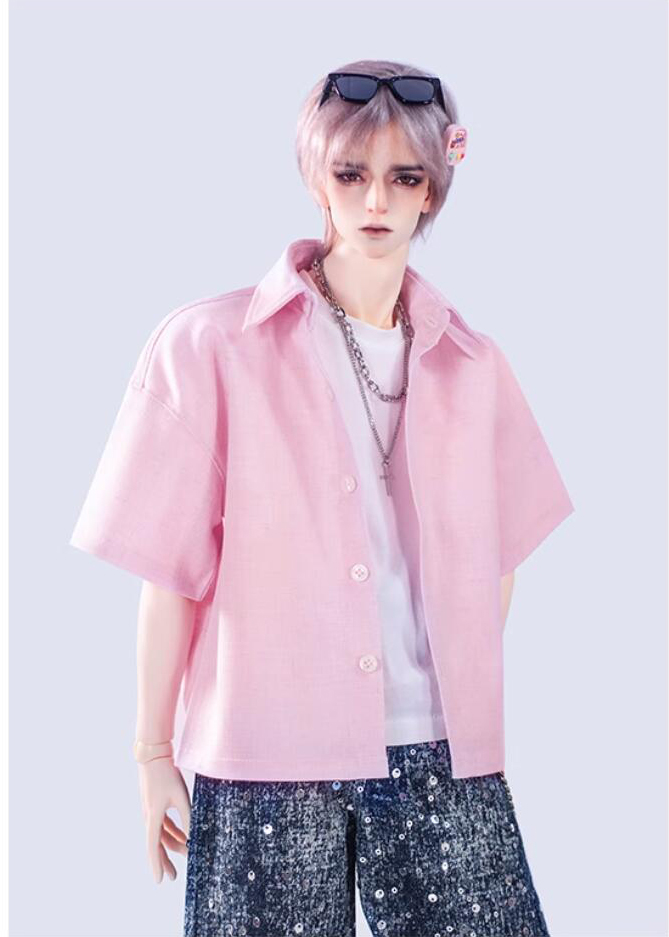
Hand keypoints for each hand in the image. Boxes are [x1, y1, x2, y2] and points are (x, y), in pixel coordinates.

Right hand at [137, 756, 190, 883]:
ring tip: (185, 854)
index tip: (159, 881)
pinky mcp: (155, 806)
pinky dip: (172, 833)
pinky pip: (162, 825)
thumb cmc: (167, 775)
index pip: (153, 847)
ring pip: (160, 835)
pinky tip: (183, 836)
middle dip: (165, 861)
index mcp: (153, 817)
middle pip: (156, 845)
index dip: (157, 865)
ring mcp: (151, 812)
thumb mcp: (180, 797)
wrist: (154, 756)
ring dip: (172, 845)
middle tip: (173, 877)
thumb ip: (188, 816)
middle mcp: (149, 817)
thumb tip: (194, 836)